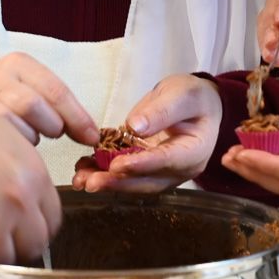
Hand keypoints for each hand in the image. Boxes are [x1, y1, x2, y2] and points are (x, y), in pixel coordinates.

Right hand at [0, 52, 99, 147]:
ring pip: (15, 124)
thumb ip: (60, 106)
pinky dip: (15, 144)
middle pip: (34, 106)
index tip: (92, 138)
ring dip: (32, 136)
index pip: (55, 90)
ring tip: (32, 134)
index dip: (77, 117)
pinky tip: (15, 141)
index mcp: (19, 63)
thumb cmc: (9, 98)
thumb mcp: (34, 89)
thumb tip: (91, 135)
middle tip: (53, 132)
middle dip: (51, 126)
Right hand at [0, 93, 64, 264]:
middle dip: (19, 247)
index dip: (38, 229)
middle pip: (33, 247)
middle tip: (2, 239)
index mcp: (35, 177)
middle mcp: (18, 202)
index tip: (26, 231)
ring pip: (3, 258)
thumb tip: (33, 205)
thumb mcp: (9, 141)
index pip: (52, 223)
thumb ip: (27, 177)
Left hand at [73, 75, 221, 194]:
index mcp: (193, 151)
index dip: (141, 165)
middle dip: (117, 182)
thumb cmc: (193, 97)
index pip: (166, 161)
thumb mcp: (182, 95)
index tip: (117, 165)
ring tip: (81, 181)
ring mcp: (162, 173)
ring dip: (107, 183)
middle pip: (147, 181)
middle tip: (91, 182)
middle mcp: (178, 169)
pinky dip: (104, 174)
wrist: (197, 105)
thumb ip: (162, 111)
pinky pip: (125, 175)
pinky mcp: (146, 169)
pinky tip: (83, 171)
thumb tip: (136, 127)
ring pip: (133, 183)